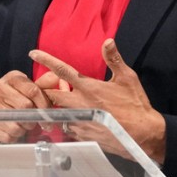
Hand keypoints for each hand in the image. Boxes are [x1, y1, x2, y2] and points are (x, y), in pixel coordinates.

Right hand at [0, 70, 51, 142]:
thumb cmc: (10, 98)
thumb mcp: (24, 88)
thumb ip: (42, 85)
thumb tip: (57, 78)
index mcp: (12, 78)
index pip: (33, 90)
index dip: (44, 105)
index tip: (49, 115)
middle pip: (25, 106)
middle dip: (33, 118)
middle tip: (34, 122)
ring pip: (17, 124)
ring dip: (23, 128)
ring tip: (21, 125)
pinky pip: (8, 135)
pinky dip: (13, 136)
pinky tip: (10, 130)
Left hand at [30, 39, 165, 163]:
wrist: (143, 135)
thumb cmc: (135, 104)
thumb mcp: (127, 78)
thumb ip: (114, 59)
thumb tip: (107, 41)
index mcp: (89, 87)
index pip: (62, 71)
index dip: (46, 60)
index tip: (33, 54)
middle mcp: (80, 104)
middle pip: (50, 95)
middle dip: (46, 90)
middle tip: (49, 87)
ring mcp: (79, 122)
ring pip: (57, 113)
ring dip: (56, 107)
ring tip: (63, 104)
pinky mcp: (82, 136)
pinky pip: (67, 127)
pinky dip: (67, 121)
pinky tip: (76, 119)